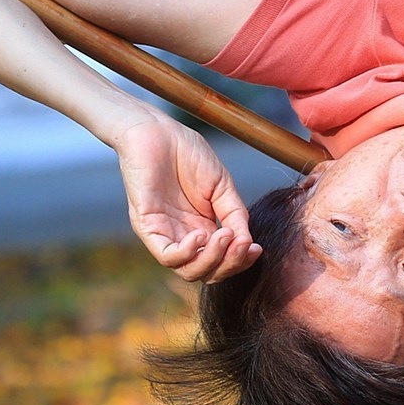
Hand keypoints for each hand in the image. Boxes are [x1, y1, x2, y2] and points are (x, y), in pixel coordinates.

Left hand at [111, 114, 260, 282]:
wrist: (158, 131)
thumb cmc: (187, 153)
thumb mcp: (222, 187)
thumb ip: (235, 215)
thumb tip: (247, 243)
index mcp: (204, 228)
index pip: (222, 261)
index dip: (240, 261)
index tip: (256, 248)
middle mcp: (184, 236)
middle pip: (208, 272)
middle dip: (230, 265)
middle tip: (242, 244)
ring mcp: (165, 234)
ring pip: (188, 271)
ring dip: (212, 260)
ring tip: (225, 236)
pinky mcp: (147, 227)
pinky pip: (167, 256)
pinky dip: (188, 253)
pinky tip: (201, 234)